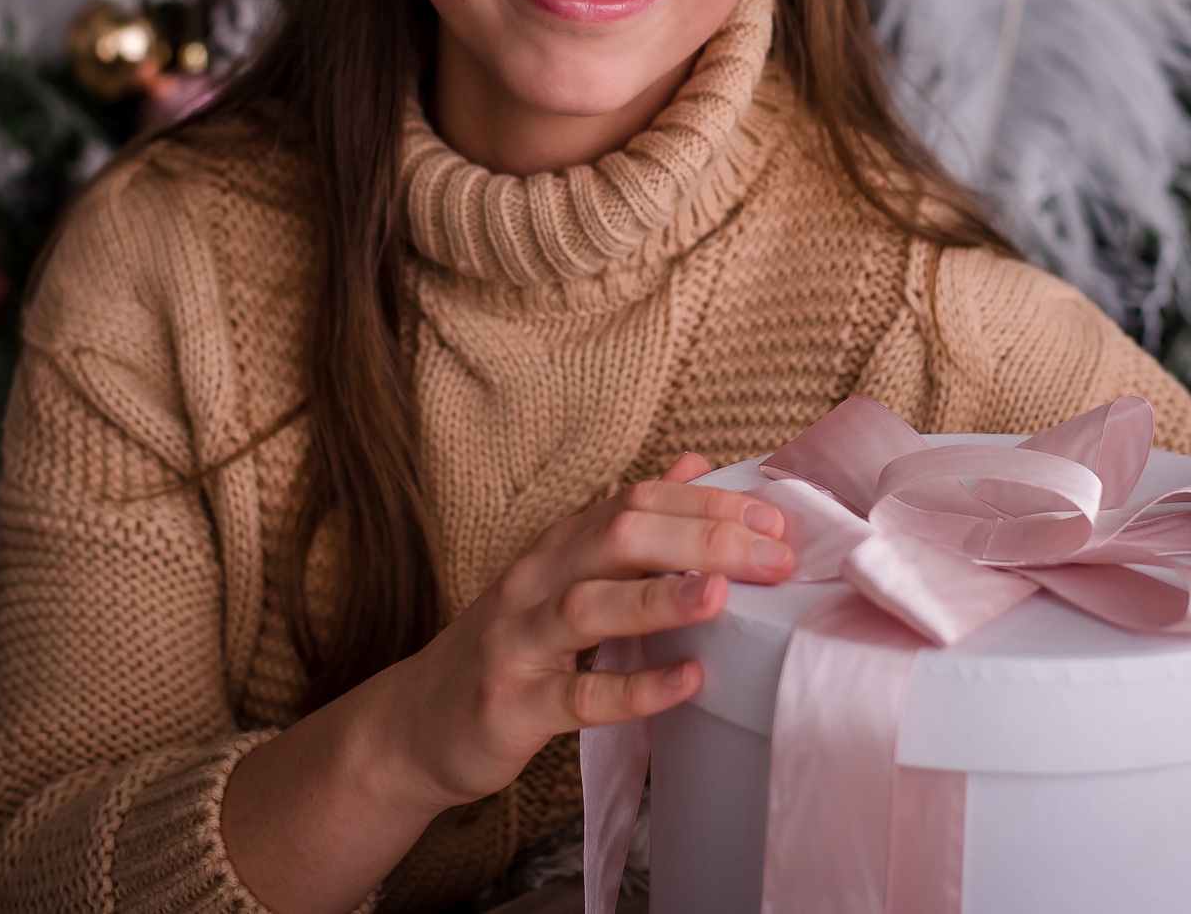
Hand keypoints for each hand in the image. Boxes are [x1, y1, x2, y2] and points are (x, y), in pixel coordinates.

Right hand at [381, 452, 795, 808]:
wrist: (415, 725)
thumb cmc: (508, 649)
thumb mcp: (563, 576)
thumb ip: (627, 524)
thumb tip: (695, 465)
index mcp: (558, 547)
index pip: (637, 501)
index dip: (707, 503)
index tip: (774, 521)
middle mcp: (535, 580)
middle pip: (619, 537)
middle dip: (702, 539)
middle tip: (775, 557)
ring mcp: (518, 641)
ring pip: (590, 606)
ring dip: (661, 598)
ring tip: (722, 595)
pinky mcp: (511, 705)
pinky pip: (577, 697)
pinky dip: (635, 688)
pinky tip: (687, 681)